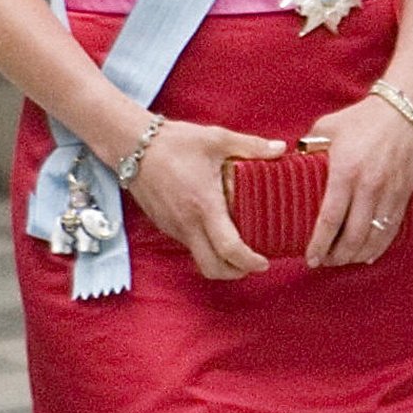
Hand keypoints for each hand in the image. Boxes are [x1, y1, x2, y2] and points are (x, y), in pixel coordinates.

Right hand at [129, 119, 284, 279]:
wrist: (131, 145)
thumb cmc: (174, 142)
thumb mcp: (216, 139)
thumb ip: (251, 146)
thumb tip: (281, 149)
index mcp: (204, 206)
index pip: (229, 248)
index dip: (249, 262)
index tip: (264, 262)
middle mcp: (188, 224)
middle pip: (212, 268)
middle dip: (236, 273)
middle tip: (253, 263)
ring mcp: (174, 228)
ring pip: (199, 259)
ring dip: (220, 261)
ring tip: (238, 247)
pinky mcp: (165, 226)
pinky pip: (189, 245)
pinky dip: (205, 247)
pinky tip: (216, 230)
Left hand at [304, 95, 412, 266]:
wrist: (405, 111)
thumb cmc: (361, 119)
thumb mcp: (327, 127)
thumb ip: (307, 149)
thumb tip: (289, 167)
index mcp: (345, 171)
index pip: (329, 219)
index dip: (318, 244)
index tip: (309, 258)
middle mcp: (369, 187)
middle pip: (352, 237)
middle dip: (336, 256)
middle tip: (323, 262)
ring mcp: (389, 193)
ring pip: (373, 238)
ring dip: (356, 255)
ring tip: (341, 260)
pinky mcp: (403, 195)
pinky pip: (390, 230)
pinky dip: (378, 247)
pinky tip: (366, 254)